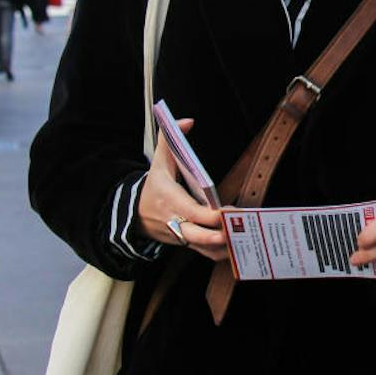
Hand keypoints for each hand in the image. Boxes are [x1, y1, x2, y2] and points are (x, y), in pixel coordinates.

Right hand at [138, 117, 225, 258]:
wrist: (132, 214)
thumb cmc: (153, 186)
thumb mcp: (158, 161)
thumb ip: (170, 140)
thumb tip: (188, 121)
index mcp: (168, 199)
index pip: (191, 211)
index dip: (210, 215)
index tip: (228, 211)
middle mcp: (172, 220)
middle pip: (195, 234)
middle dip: (216, 236)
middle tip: (238, 232)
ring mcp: (178, 235)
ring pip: (200, 247)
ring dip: (222, 247)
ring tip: (243, 242)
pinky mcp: (183, 243)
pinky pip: (202, 252)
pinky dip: (218, 253)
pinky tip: (236, 249)